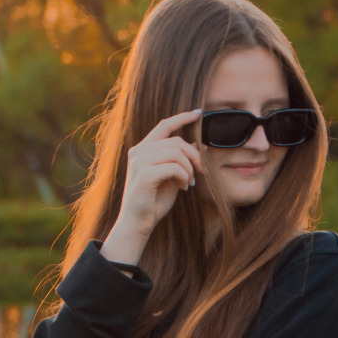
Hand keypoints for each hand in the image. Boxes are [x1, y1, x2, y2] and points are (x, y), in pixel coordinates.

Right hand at [103, 109, 202, 265]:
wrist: (137, 224)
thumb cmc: (153, 202)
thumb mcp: (170, 177)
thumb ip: (179, 160)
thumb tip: (195, 144)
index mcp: (142, 150)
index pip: (164, 125)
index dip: (182, 117)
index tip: (198, 113)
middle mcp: (138, 152)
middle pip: (175, 141)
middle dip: (193, 155)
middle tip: (200, 172)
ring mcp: (139, 162)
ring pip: (176, 153)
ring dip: (189, 168)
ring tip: (189, 183)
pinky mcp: (144, 175)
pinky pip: (174, 167)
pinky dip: (184, 176)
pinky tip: (184, 187)